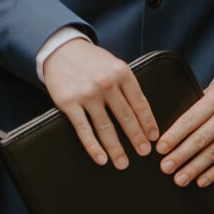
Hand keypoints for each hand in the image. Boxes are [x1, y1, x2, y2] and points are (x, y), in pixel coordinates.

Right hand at [39, 37, 157, 168]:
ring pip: (106, 127)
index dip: (148, 123)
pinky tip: (101, 158)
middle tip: (144, 152)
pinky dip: (93, 147)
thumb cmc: (90, 60)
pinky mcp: (69, 103)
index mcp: (122, 72)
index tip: (153, 138)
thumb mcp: (114, 64)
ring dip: (116, 149)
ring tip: (123, 163)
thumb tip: (141, 113)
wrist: (60, 50)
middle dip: (137, 138)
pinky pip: (84, 129)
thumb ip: (126, 84)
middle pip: (126, 117)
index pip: (140, 103)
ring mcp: (87, 94)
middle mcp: (106, 83)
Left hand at [155, 78, 213, 187]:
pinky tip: (201, 180)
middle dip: (181, 155)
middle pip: (201, 139)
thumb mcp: (210, 91)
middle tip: (166, 167)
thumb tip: (171, 132)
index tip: (161, 149)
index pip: (190, 120)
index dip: (174, 136)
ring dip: (195, 168)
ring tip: (180, 178)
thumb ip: (195, 109)